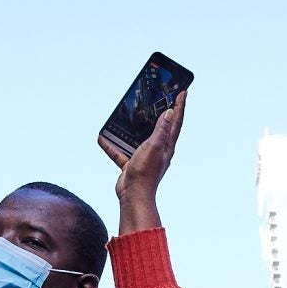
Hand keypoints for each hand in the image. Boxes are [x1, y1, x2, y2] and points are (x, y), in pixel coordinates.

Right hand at [101, 90, 186, 234]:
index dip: (180, 106)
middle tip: (161, 98)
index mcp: (167, 145)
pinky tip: (103, 138)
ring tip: (129, 115)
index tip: (183, 92)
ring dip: (133, 128)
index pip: (176, 121)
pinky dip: (112, 146)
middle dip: (160, 112)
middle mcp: (158, 150)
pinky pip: (121, 152)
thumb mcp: (155, 146)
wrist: (133, 196)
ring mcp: (144, 157)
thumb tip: (170, 113)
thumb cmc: (146, 172)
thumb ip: (161, 130)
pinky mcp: (131, 164)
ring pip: (139, 138)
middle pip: (160, 127)